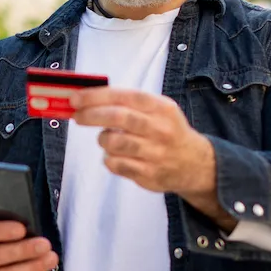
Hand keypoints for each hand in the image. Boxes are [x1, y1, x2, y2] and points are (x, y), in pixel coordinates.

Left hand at [70, 87, 235, 231]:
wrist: (194, 163)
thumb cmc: (167, 131)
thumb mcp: (158, 110)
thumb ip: (128, 103)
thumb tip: (88, 98)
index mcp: (162, 108)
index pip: (125, 97)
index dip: (97, 96)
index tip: (76, 98)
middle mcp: (161, 129)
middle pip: (119, 118)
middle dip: (92, 115)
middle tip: (78, 116)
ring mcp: (155, 153)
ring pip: (114, 143)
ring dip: (103, 139)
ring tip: (107, 138)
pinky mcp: (149, 174)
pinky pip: (116, 164)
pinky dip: (109, 158)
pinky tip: (116, 155)